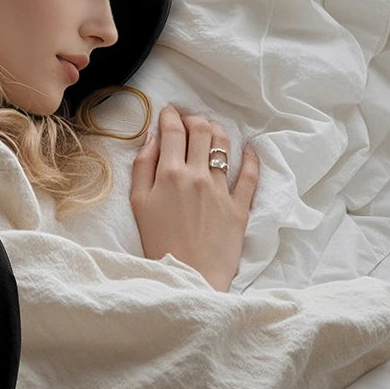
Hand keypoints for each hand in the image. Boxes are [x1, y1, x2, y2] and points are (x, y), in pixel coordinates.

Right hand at [130, 105, 259, 291]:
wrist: (188, 277)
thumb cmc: (158, 243)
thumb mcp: (138, 204)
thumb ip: (142, 167)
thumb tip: (152, 139)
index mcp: (169, 173)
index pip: (173, 130)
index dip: (170, 115)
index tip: (168, 112)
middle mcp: (198, 174)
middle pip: (201, 130)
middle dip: (193, 118)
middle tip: (188, 120)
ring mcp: (222, 189)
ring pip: (224, 145)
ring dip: (217, 130)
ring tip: (211, 129)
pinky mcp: (240, 206)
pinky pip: (251, 175)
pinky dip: (251, 157)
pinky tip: (249, 149)